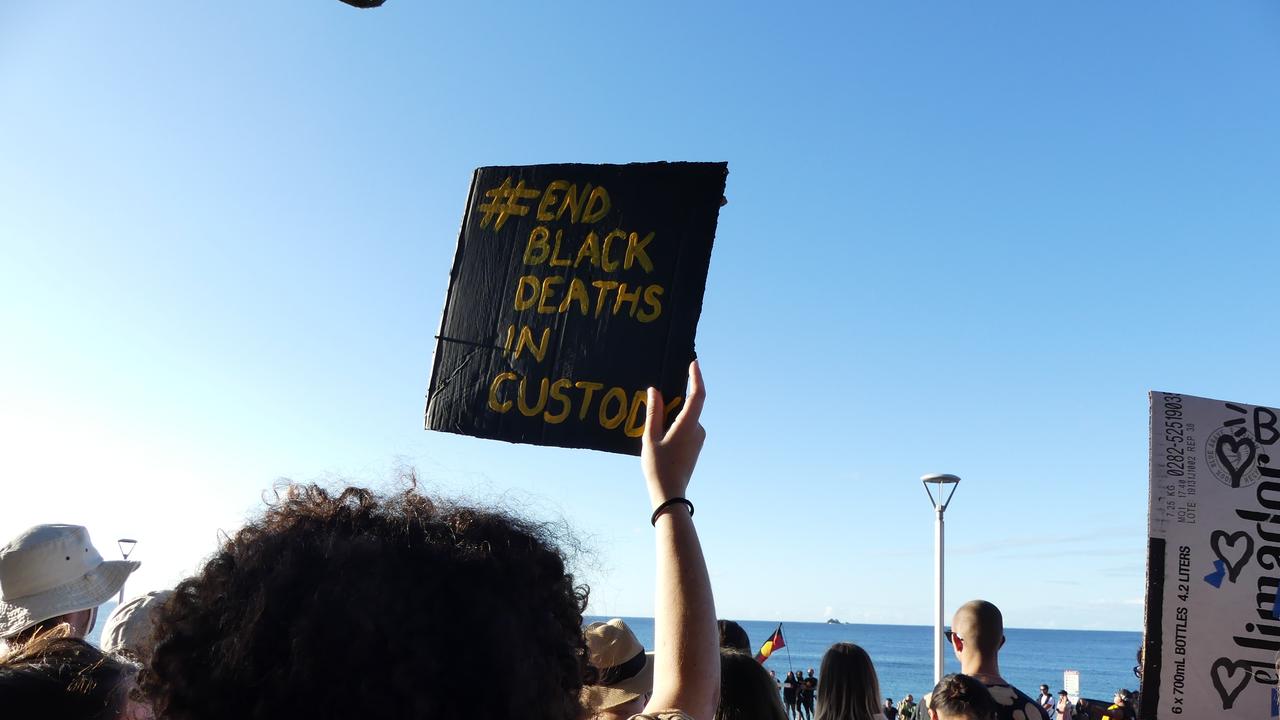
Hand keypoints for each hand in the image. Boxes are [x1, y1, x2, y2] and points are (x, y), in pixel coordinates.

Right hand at [642, 359, 705, 508]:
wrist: (670, 494)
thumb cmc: (658, 466)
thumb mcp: (650, 437)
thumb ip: (653, 412)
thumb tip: (655, 390)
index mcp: (688, 425)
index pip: (697, 394)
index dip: (696, 376)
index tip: (693, 362)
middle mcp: (698, 429)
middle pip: (688, 405)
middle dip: (673, 400)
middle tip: (654, 400)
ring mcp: (698, 439)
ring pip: (685, 418)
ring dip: (671, 415)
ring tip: (652, 428)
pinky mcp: (695, 446)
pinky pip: (685, 427)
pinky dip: (673, 425)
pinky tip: (659, 437)